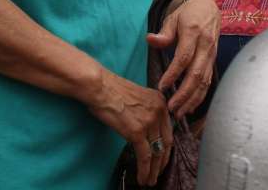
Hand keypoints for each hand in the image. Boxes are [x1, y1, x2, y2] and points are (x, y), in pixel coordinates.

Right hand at [86, 70, 172, 185]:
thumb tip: (145, 127)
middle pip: (166, 142)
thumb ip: (146, 109)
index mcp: (160, 101)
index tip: (162, 157)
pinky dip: (145, 170)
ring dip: (154, 170)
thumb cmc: (111, 89)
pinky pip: (145, 156)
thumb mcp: (137, 96)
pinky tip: (143, 178)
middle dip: (162, 161)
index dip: (166, 147)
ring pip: (156, 152)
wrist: (100, 87)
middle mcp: (159, 110)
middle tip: (158, 173)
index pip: (168, 129)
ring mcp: (149, 121)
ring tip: (150, 181)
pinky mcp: (137, 131)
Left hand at [147, 0, 219, 116]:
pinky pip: (208, 81)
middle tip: (171, 108)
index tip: (162, 86)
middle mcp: (206, 46)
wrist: (209, 8)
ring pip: (205, 81)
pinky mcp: (214, 61)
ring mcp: (212, 55)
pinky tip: (190, 107)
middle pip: (196, 74)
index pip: (184, 57)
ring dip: (192, 99)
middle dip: (184, 94)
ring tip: (179, 113)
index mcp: (194, 33)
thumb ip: (163, 33)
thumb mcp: (173, 18)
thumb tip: (150, 40)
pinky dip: (200, 96)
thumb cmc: (187, 14)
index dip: (173, 74)